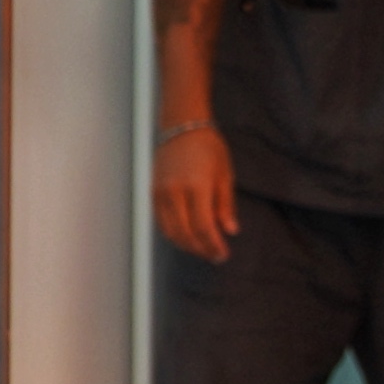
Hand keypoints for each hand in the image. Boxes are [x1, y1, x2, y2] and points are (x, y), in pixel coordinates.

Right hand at [153, 127, 239, 262]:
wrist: (182, 126)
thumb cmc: (209, 148)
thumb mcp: (225, 175)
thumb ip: (225, 205)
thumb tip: (230, 231)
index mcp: (196, 186)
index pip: (203, 227)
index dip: (213, 245)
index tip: (223, 255)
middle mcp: (174, 191)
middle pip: (185, 233)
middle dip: (201, 249)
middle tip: (215, 256)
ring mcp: (160, 192)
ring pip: (170, 231)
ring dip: (186, 245)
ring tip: (202, 250)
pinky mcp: (153, 192)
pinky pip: (161, 222)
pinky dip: (173, 234)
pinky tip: (187, 238)